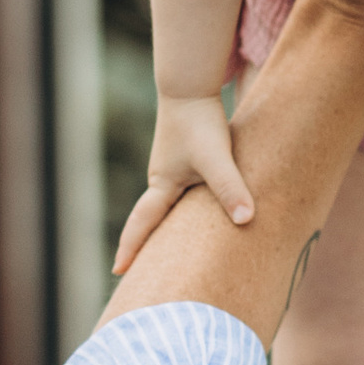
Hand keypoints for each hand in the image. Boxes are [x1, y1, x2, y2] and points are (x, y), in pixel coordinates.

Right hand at [114, 91, 253, 272]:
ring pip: (167, 212)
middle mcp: (163, 183)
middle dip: (143, 247)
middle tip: (135, 275)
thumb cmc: (200, 122)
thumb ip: (230, 187)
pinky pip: (183, 200)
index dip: (130, 249)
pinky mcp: (187, 165)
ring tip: (166, 257)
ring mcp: (173, 174)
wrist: (192, 88)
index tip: (118, 272)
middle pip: (150, 223)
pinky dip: (184, 217)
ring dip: (164, 232)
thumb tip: (245, 220)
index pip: (142, 225)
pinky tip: (195, 224)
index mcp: (162, 185)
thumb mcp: (216, 157)